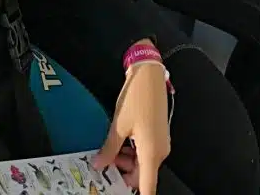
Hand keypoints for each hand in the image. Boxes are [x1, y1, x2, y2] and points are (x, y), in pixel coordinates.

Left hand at [94, 62, 169, 194]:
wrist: (149, 75)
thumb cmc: (137, 97)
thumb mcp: (119, 125)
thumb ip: (109, 149)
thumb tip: (99, 164)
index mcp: (152, 153)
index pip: (147, 187)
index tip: (122, 193)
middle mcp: (160, 151)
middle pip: (142, 175)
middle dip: (123, 173)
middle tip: (104, 165)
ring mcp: (160, 143)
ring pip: (142, 163)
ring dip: (126, 161)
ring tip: (109, 150)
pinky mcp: (158, 135)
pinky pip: (145, 151)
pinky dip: (132, 151)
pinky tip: (119, 142)